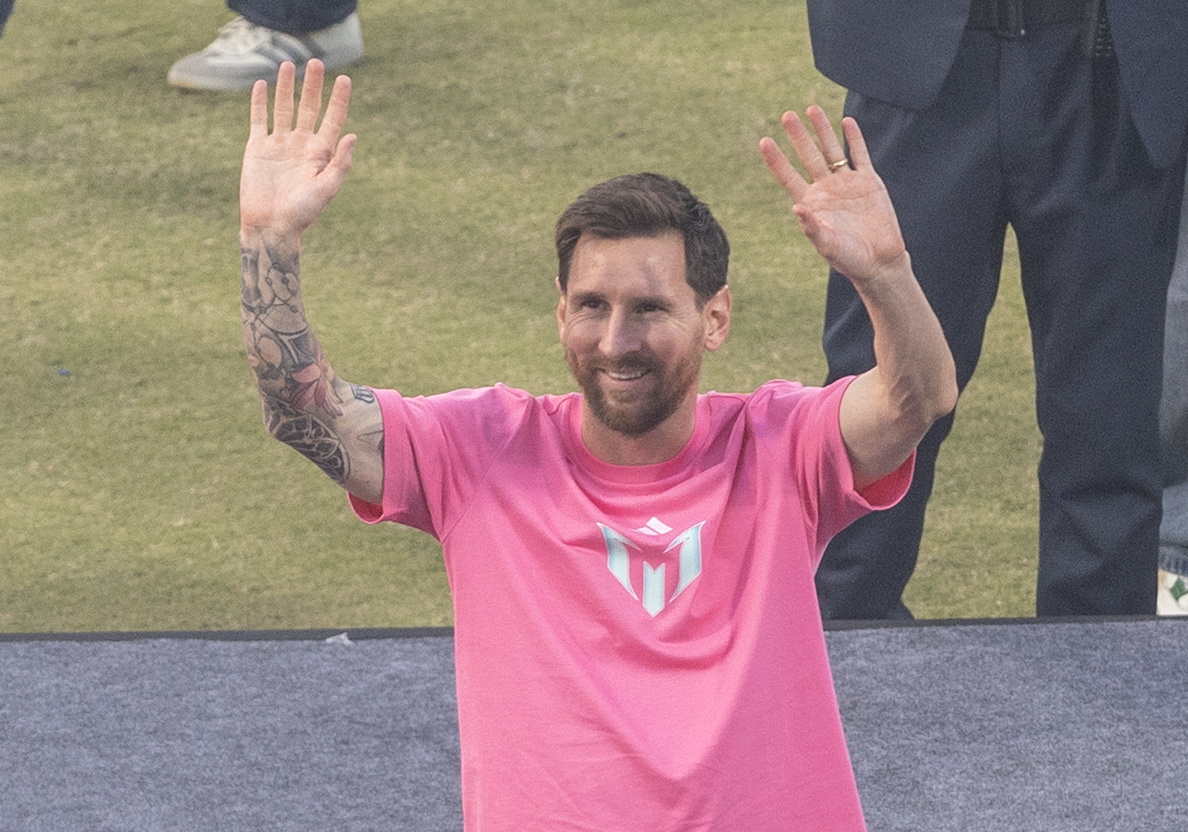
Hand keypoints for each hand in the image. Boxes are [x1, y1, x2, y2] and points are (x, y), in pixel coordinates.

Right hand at [240, 59, 355, 236]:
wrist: (271, 226)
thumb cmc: (302, 213)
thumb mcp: (326, 189)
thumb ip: (341, 164)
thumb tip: (353, 135)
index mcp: (321, 153)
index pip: (333, 119)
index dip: (339, 99)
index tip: (344, 79)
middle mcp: (301, 144)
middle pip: (309, 107)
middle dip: (313, 86)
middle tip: (316, 62)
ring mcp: (279, 144)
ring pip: (283, 108)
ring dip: (286, 87)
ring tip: (288, 64)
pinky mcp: (258, 147)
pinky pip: (259, 119)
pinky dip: (260, 102)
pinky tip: (263, 84)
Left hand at [759, 106, 906, 284]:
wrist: (880, 262)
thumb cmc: (849, 259)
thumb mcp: (827, 245)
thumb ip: (812, 228)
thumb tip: (796, 208)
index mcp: (811, 204)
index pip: (789, 177)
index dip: (777, 160)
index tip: (764, 141)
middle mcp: (826, 190)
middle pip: (809, 157)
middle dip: (798, 137)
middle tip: (787, 116)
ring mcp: (847, 184)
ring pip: (832, 151)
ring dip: (822, 131)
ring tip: (812, 109)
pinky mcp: (869, 182)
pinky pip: (861, 155)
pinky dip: (854, 139)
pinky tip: (846, 122)